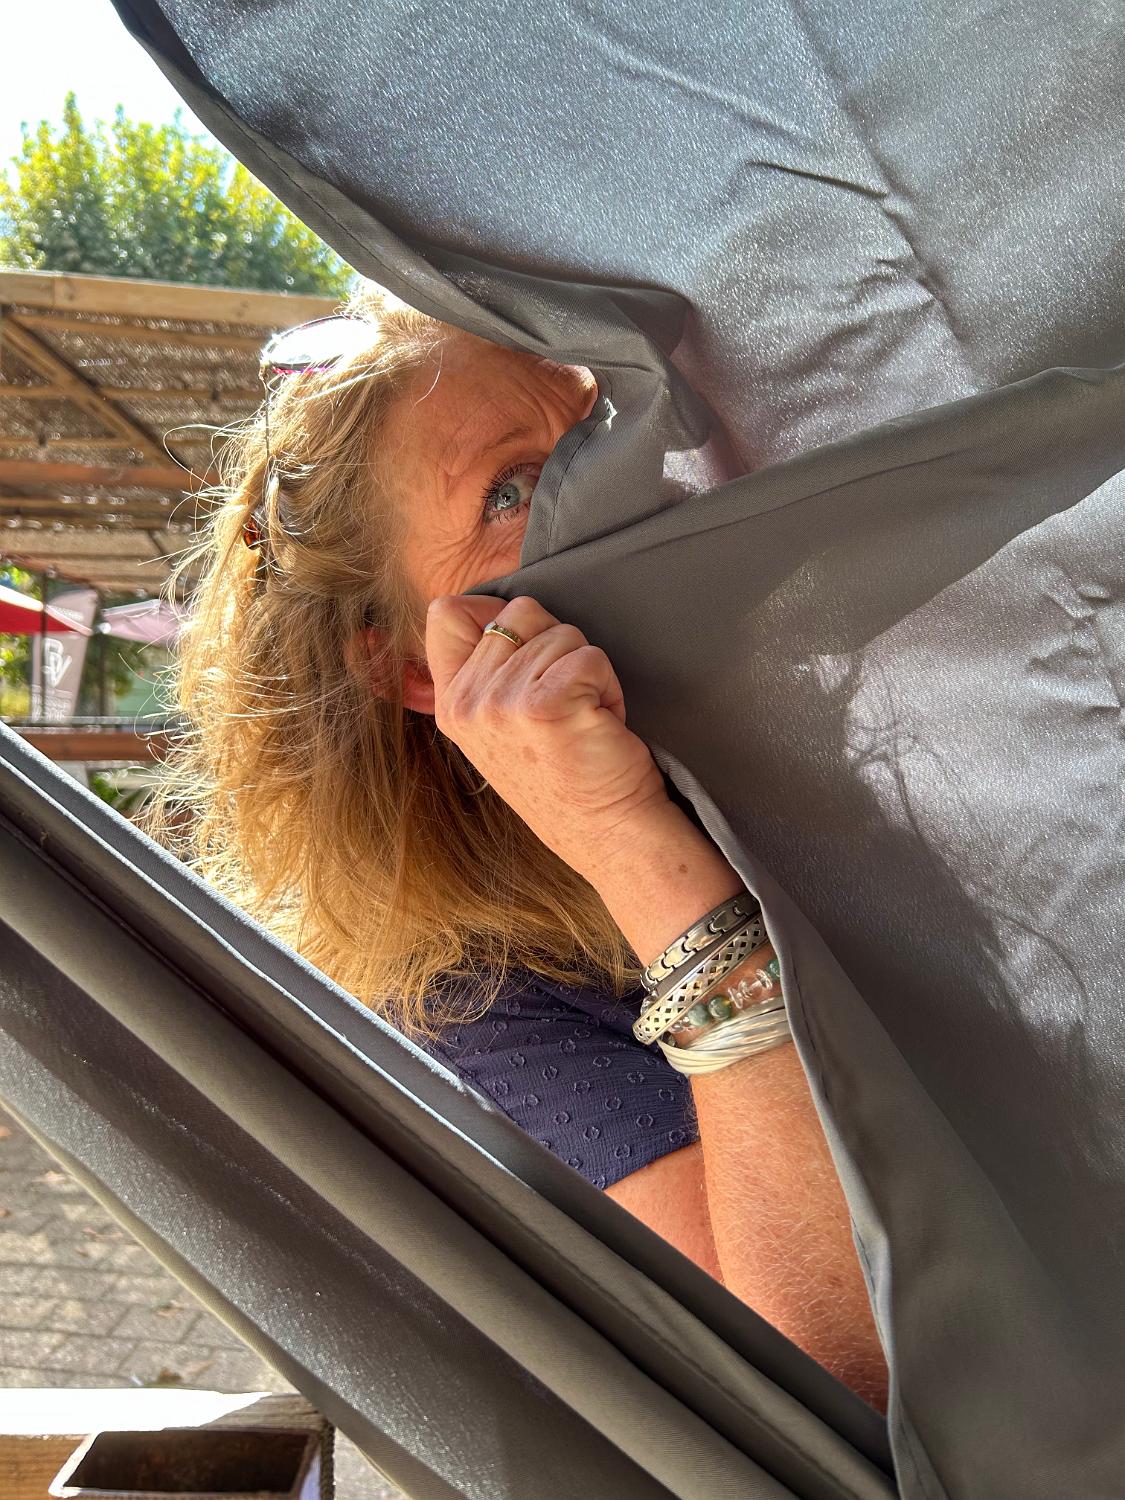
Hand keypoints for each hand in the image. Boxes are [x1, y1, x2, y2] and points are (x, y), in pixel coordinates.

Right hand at [425, 594, 670, 879]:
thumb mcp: (500, 726)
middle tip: (565, 698)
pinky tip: (599, 721)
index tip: (526, 647)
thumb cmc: (566, 774)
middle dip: (556, 643)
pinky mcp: (545, 704)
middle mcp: (467, 702)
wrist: (606, 832)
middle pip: (519, 611)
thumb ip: (486, 674)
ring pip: (561, 632)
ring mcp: (501, 704)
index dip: (493, 611)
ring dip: (586, 669)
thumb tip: (499, 613)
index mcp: (450, 704)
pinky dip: (608, 684)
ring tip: (582, 716)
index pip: (444, 612)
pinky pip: (589, 656)